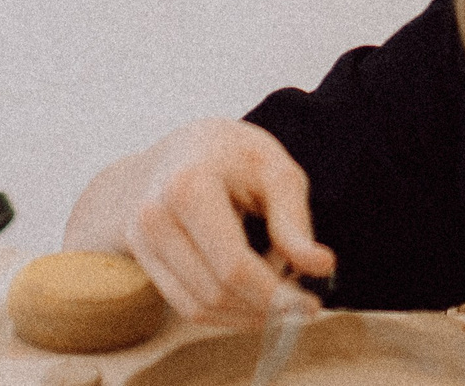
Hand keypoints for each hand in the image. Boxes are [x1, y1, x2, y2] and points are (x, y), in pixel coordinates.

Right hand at [64, 118, 336, 328]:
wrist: (172, 151)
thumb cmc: (230, 154)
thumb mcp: (272, 167)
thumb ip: (294, 220)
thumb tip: (322, 267)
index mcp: (190, 185)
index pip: (233, 265)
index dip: (275, 295)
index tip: (311, 305)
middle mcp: (156, 215)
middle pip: (217, 291)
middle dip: (264, 306)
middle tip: (299, 298)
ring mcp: (142, 239)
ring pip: (200, 308)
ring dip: (245, 313)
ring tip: (273, 289)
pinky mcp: (142, 258)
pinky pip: (186, 306)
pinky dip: (225, 313)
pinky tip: (250, 295)